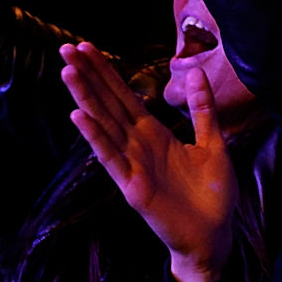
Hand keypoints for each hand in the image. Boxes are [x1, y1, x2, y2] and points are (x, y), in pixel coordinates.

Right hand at [59, 41, 236, 281]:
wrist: (214, 234)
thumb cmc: (211, 192)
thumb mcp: (212, 143)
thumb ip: (202, 110)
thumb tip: (197, 72)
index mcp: (154, 135)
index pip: (125, 96)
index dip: (107, 72)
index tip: (88, 46)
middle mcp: (138, 146)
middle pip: (109, 104)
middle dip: (89, 76)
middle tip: (67, 47)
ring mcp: (132, 165)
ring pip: (105, 125)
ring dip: (86, 98)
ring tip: (68, 71)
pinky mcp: (133, 187)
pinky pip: (112, 158)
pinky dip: (96, 136)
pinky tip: (79, 116)